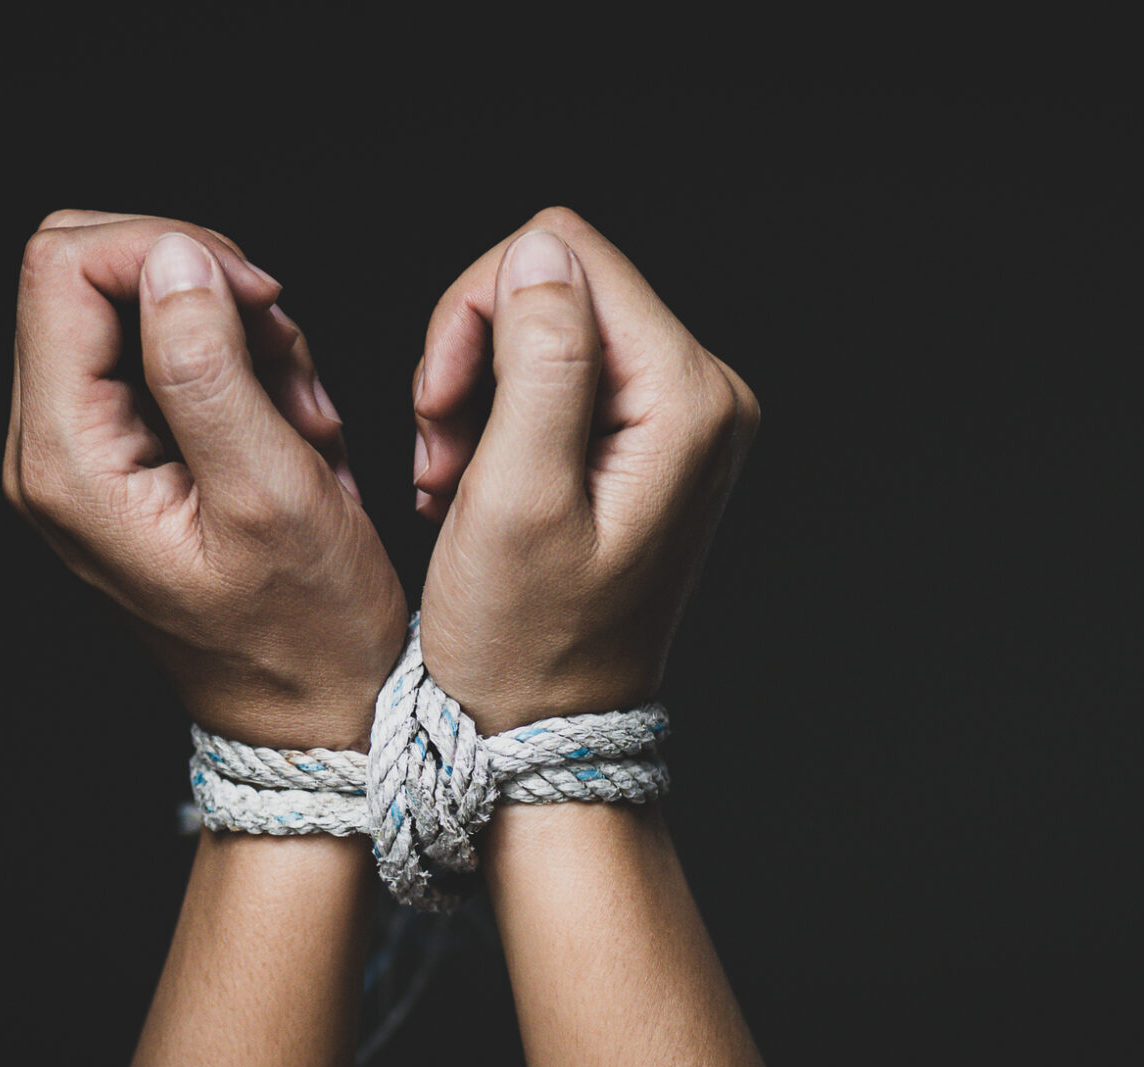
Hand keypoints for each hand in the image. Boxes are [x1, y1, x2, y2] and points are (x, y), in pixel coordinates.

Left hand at [4, 210, 405, 749]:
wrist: (314, 719)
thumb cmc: (306, 632)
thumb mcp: (271, 494)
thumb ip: (209, 369)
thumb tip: (174, 259)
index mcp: (68, 461)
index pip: (63, 266)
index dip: (167, 249)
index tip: (258, 301)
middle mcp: (52, 454)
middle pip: (90, 274)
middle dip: (202, 287)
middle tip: (282, 353)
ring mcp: (83, 459)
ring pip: (139, 310)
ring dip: (237, 336)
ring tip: (301, 419)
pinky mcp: (123, 463)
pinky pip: (166, 362)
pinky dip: (240, 370)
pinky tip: (292, 431)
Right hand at [410, 207, 759, 731]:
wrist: (543, 734)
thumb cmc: (522, 643)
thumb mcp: (516, 497)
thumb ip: (538, 361)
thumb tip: (539, 254)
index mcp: (687, 399)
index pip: (565, 253)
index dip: (476, 311)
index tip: (440, 408)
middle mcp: (704, 395)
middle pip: (559, 280)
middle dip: (475, 352)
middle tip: (439, 448)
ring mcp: (681, 419)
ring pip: (548, 323)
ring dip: (478, 389)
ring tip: (450, 476)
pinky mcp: (649, 442)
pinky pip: (559, 373)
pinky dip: (499, 416)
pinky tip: (472, 482)